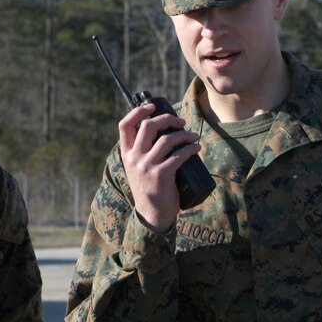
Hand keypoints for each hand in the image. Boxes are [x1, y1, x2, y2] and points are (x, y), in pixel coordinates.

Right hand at [119, 103, 201, 232]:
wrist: (152, 214)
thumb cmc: (150, 188)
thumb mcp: (139, 168)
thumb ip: (143, 152)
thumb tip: (163, 131)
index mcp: (127, 154)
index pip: (125, 125)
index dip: (138, 111)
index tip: (153, 107)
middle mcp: (134, 158)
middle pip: (148, 126)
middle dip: (168, 119)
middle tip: (181, 122)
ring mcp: (146, 166)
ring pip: (167, 139)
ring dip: (185, 135)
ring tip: (194, 137)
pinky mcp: (161, 175)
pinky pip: (179, 155)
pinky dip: (190, 149)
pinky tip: (196, 147)